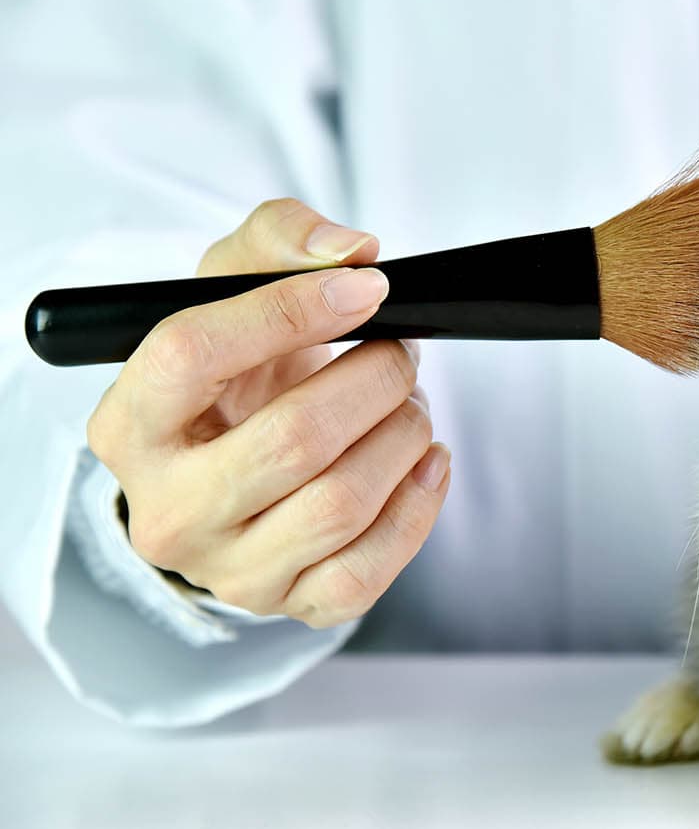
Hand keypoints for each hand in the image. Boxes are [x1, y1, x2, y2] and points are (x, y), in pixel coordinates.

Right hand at [86, 199, 450, 627]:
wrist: (238, 462)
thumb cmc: (236, 373)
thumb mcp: (230, 288)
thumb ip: (279, 240)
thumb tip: (351, 252)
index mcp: (130, 423)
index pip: (191, 353)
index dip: (291, 310)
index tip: (367, 288)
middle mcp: (167, 509)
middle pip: (293, 439)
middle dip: (374, 379)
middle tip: (402, 352)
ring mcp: (228, 568)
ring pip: (342, 504)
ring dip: (403, 434)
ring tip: (408, 402)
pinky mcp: (289, 602)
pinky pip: (368, 571)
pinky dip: (419, 506)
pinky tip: (424, 461)